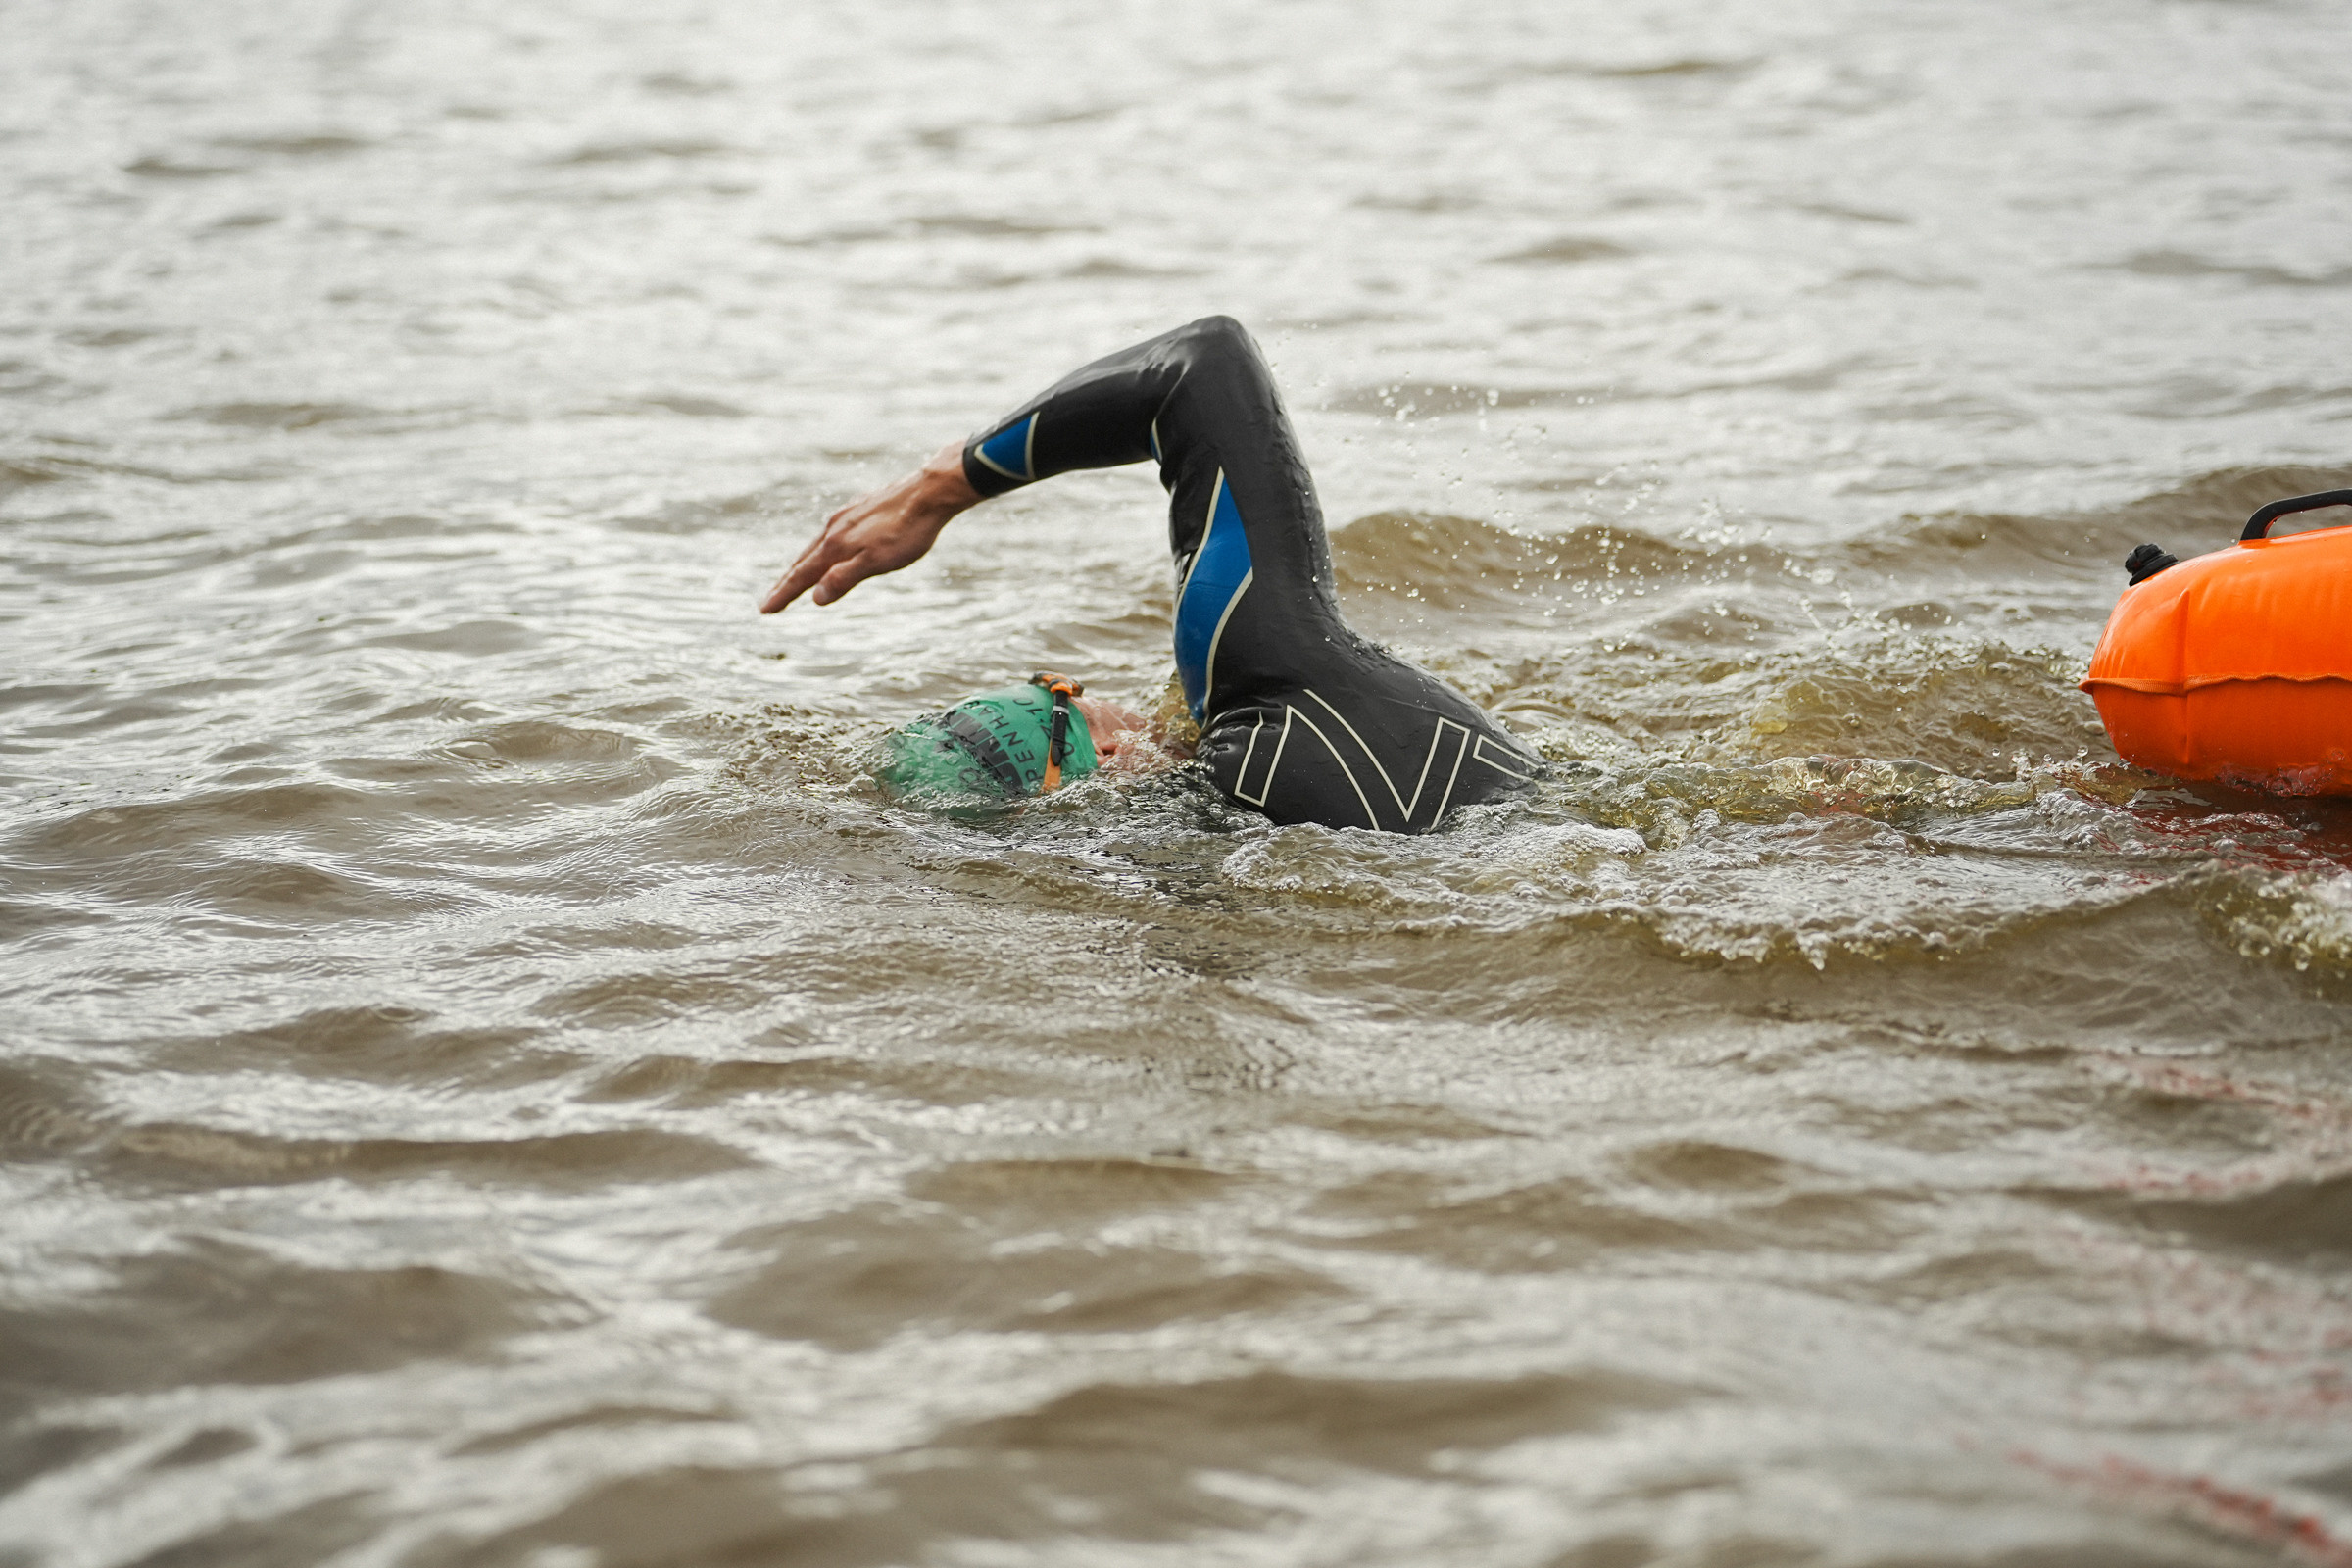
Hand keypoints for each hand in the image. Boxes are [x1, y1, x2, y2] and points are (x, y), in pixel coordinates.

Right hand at [760, 440, 981, 612]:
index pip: (802, 575)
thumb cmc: (908, 531)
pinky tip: (832, 544)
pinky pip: (834, 531)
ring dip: (804, 562)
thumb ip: (845, 578)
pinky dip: (824, 546)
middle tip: (772, 599)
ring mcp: (847, 515)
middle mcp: (835, 528)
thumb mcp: (877, 562)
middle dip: (787, 582)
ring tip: (797, 575)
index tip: (765, 609)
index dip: (784, 594)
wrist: (931, 491)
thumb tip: (816, 597)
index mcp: (836, 545)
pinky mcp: (862, 507)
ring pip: (818, 544)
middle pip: (804, 560)